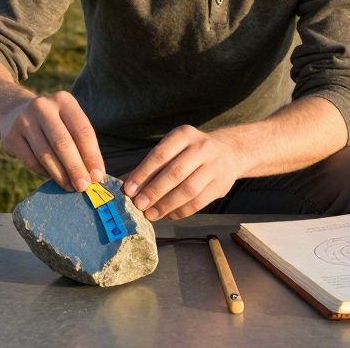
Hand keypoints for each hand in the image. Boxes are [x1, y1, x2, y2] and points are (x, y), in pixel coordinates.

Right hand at [0, 91, 104, 192]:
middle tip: (84, 187)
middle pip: (63, 143)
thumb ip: (81, 143)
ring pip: (45, 155)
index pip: (83, 131)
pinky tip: (53, 178)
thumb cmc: (52, 122)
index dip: (92, 156)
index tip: (98, 177)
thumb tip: (94, 175)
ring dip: (60, 175)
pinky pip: (31, 161)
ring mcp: (24, 121)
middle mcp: (43, 107)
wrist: (13, 111)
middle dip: (76, 168)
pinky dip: (44, 173)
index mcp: (63, 100)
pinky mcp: (10, 136)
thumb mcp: (67, 121)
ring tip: (70, 187)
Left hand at [122, 125, 249, 220]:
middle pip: (174, 173)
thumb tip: (121, 184)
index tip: (129, 190)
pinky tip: (168, 215)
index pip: (160, 154)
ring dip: (166, 204)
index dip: (143, 173)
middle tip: (139, 205)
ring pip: (188, 190)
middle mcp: (201, 147)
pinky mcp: (221, 185)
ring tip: (151, 214)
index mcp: (184, 135)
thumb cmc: (189, 153)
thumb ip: (148, 166)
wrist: (229, 154)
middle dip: (154, 191)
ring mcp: (214, 166)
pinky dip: (181, 211)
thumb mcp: (171, 150)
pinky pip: (198, 202)